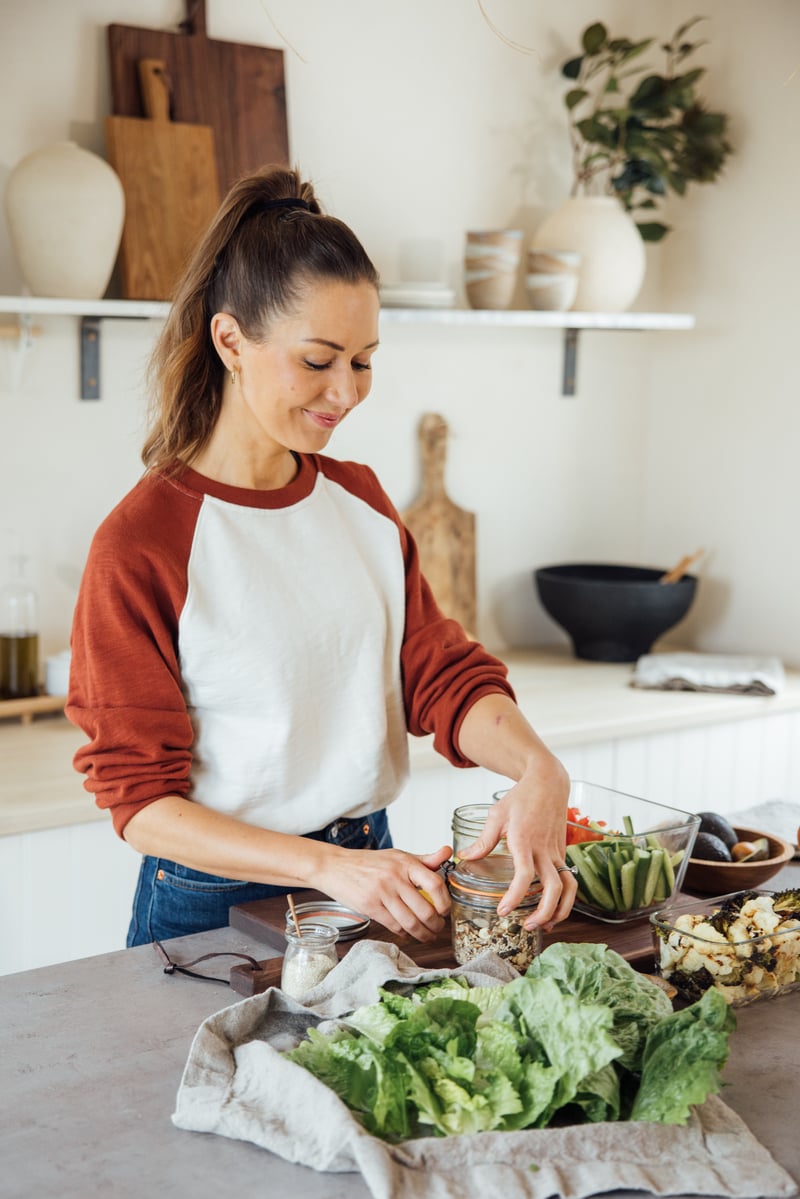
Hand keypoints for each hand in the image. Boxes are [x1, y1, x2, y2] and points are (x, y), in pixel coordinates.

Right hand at [318, 843, 452, 941]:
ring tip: (427, 936)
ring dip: (423, 934)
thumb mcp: (398, 856)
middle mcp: (395, 877)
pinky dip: (404, 933)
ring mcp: (382, 892)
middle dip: (436, 925)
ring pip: (410, 922)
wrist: (335, 867)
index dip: (444, 901)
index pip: (435, 883)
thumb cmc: (368, 863)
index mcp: (405, 862)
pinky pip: (394, 926)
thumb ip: (424, 860)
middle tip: (438, 928)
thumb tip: (448, 852)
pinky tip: (408, 933)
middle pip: (425, 909)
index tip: (445, 910)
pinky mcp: (370, 907)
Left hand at [457, 763, 575, 931]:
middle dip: (543, 912)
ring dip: (560, 910)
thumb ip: (483, 840)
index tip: (503, 911)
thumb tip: (465, 858)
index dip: (514, 896)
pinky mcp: (562, 853)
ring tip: (544, 925)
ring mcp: (556, 852)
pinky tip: (551, 910)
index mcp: (525, 840)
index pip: (524, 874)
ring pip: (568, 887)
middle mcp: (544, 849)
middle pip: (553, 888)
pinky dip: (564, 898)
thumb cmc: (520, 797)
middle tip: (527, 927)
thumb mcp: (497, 815)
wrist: (548, 783)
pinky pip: (568, 879)